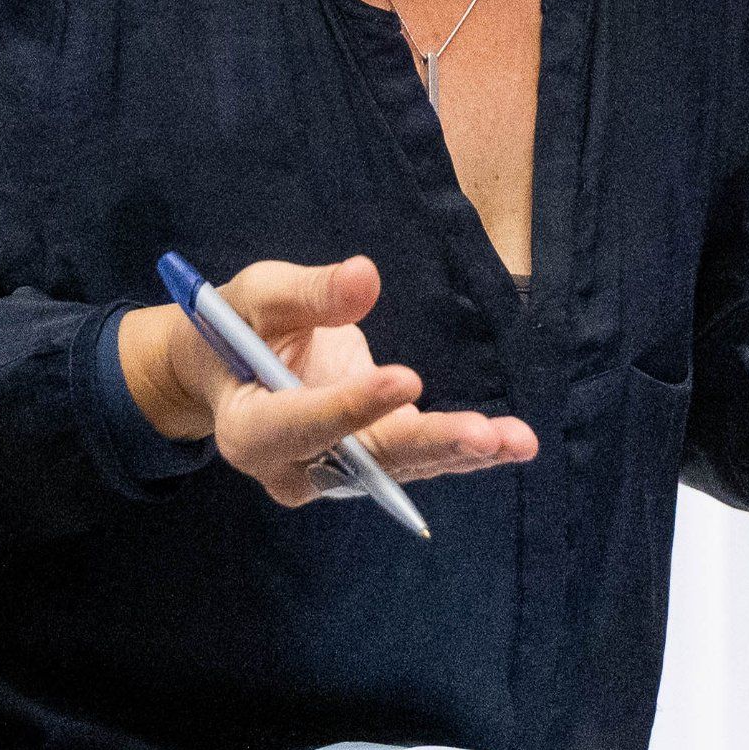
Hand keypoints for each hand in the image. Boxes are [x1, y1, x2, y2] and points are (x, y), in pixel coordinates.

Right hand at [117, 254, 538, 504]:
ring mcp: (339, 473)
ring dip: (461, 452)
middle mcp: (296, 468)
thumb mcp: (259, 296)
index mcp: (250, 431)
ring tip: (514, 441)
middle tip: (481, 434)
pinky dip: (467, 450)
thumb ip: (309, 294)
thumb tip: (365, 276)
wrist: (234, 370)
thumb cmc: (239, 326)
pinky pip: (420, 458)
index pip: (303, 424)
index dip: (352, 405)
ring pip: (403, 465)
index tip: (406, 379)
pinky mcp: (373, 462)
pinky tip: (514, 443)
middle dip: (427, 445)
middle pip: (367, 460)